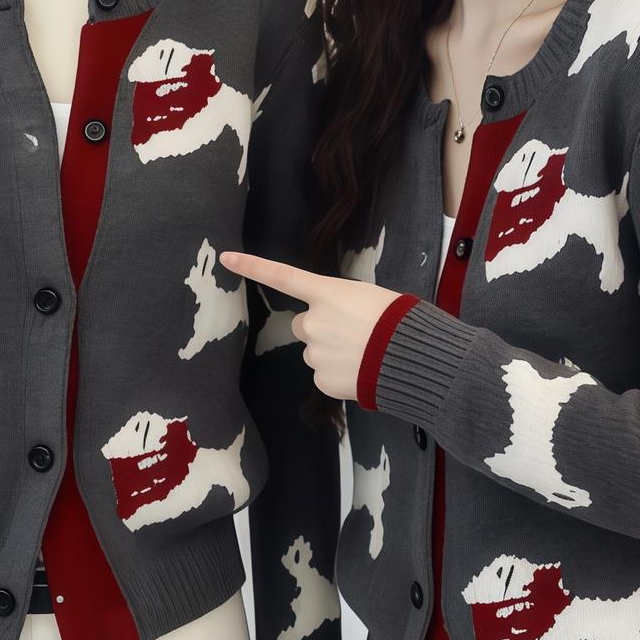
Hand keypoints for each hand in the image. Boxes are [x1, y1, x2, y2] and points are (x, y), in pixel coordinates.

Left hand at [220, 248, 404, 399]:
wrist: (414, 358)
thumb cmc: (401, 321)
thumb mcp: (371, 298)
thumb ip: (342, 306)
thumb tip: (337, 324)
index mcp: (327, 294)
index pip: (283, 276)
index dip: (253, 266)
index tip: (226, 258)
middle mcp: (314, 322)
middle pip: (303, 324)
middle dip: (320, 328)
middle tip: (353, 333)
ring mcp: (315, 354)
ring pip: (315, 352)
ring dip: (333, 353)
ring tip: (364, 354)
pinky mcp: (322, 381)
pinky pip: (324, 375)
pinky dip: (340, 375)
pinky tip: (362, 371)